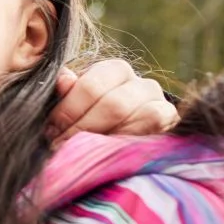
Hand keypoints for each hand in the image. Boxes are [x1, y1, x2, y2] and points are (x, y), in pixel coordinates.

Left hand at [47, 59, 176, 143]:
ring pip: (132, 117)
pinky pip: (150, 126)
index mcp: (114, 71)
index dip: (68, 111)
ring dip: (103, 138)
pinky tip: (110, 152)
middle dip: (83, 129)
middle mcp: (140, 82)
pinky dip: (126, 141)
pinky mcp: (170, 119)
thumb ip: (69, 93)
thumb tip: (63, 78)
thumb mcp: (78, 105)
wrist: (136, 141)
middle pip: (112, 104)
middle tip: (63, 146)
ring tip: (84, 153)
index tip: (52, 130)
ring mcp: (158, 100)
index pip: (90, 85)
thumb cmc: (97, 121)